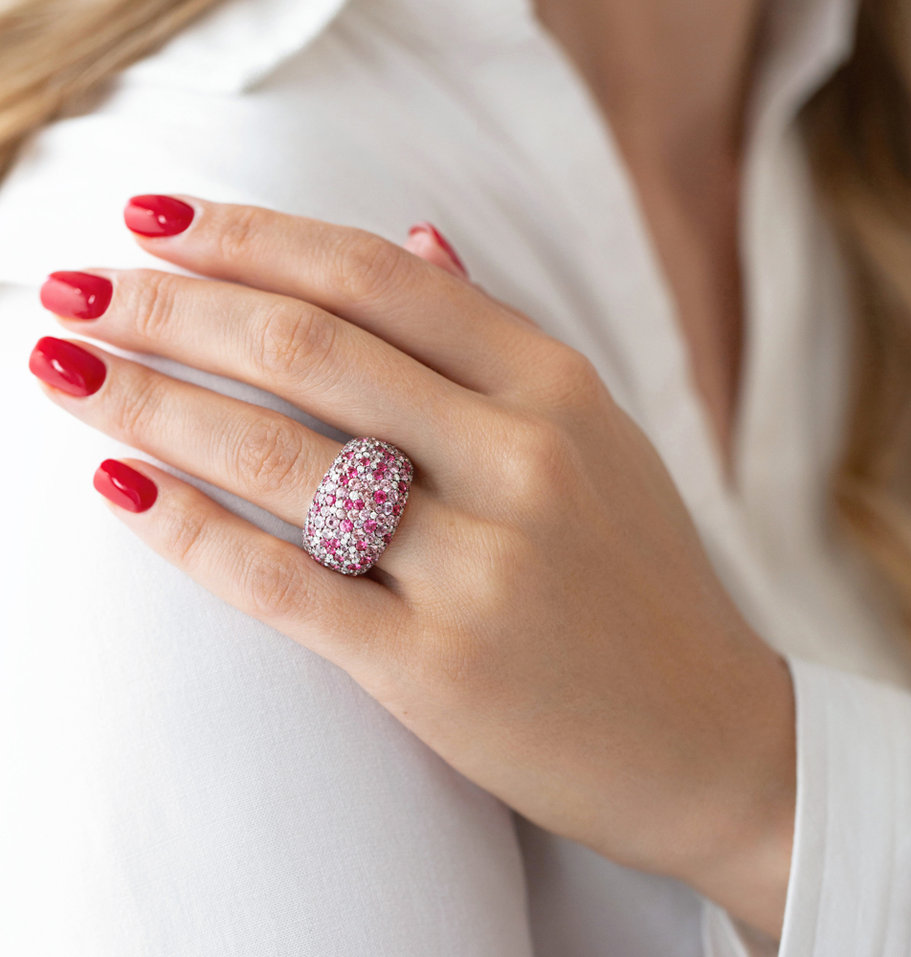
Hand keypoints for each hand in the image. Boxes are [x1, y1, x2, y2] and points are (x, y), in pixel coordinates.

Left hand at [30, 195, 795, 937]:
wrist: (711, 737)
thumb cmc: (642, 583)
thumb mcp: (598, 438)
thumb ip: (498, 342)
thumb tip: (416, 236)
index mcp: (556, 388)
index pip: (373, 276)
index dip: (249, 236)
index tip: (156, 219)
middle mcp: (519, 459)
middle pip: (307, 347)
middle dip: (170, 304)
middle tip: (74, 285)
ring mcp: (479, 566)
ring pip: (278, 455)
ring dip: (149, 401)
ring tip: (63, 368)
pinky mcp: (436, 669)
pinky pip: (281, 582)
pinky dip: (185, 529)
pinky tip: (116, 487)